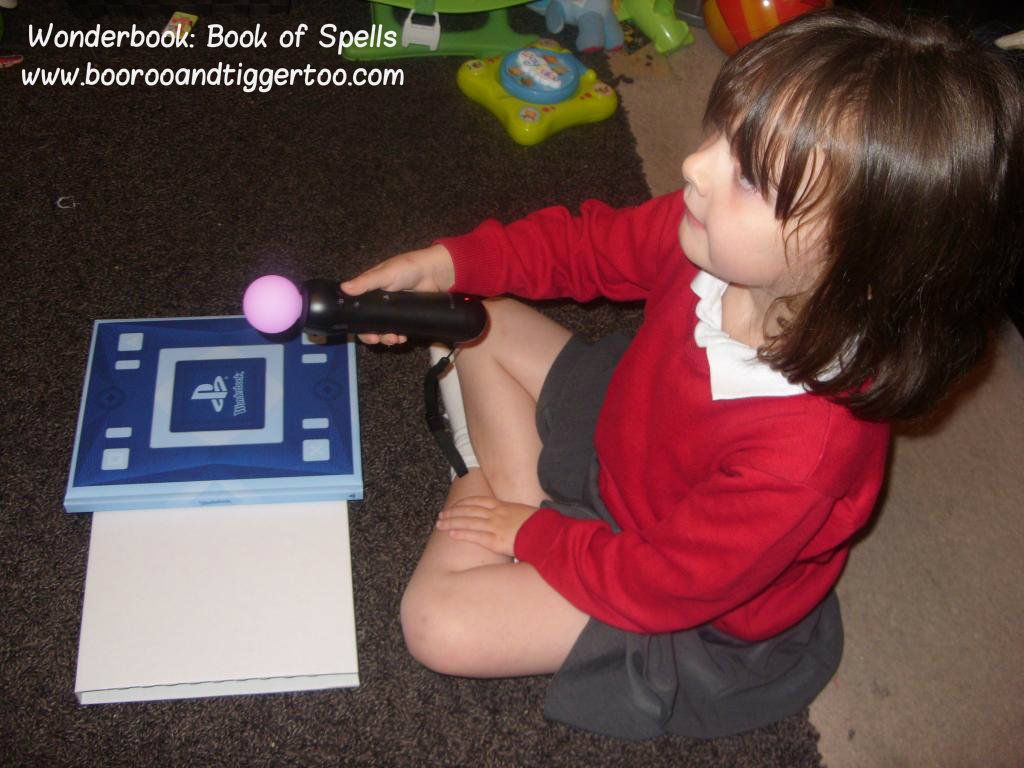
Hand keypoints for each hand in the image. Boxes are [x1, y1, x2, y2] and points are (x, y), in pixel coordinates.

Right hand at [340, 244, 455, 345]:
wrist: (437, 273)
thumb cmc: (408, 268)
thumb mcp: (385, 274)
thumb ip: (366, 282)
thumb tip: (344, 288)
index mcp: (370, 290)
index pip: (357, 309)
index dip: (356, 322)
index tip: (359, 331)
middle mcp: (379, 302)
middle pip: (370, 324)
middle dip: (372, 334)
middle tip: (377, 339)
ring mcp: (393, 311)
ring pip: (384, 329)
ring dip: (386, 337)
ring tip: (394, 339)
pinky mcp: (406, 316)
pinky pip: (399, 330)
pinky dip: (399, 336)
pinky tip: (403, 338)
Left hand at [435, 495, 536, 557]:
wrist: (546, 534)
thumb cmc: (540, 526)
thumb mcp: (526, 514)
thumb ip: (514, 515)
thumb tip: (511, 521)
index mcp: (503, 506)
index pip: (478, 501)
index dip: (464, 503)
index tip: (455, 506)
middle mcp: (496, 514)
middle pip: (468, 510)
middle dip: (453, 513)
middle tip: (441, 515)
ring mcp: (494, 526)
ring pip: (467, 522)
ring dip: (452, 522)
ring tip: (440, 524)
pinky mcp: (495, 540)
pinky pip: (474, 536)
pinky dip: (461, 534)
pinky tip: (451, 534)